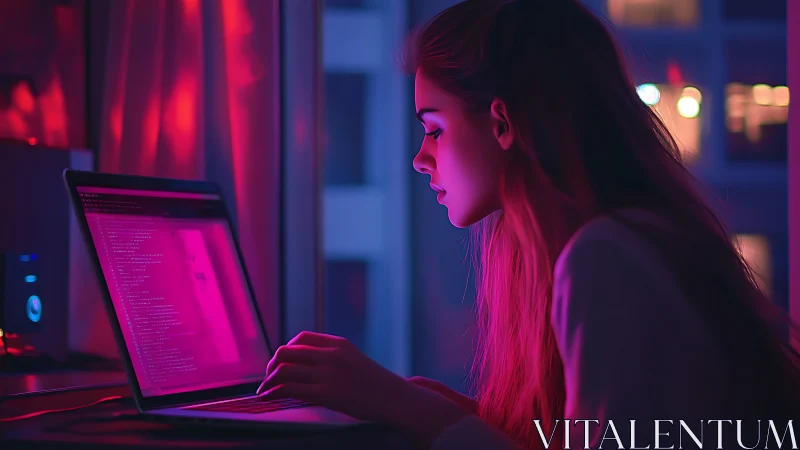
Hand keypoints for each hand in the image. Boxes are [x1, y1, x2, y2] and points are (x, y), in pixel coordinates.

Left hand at [256, 331, 468, 447]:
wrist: (397, 401)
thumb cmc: (376, 386)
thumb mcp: (355, 361)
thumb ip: (333, 357)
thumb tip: (306, 365)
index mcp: (339, 344)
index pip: (301, 338)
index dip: (286, 351)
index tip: (281, 364)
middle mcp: (332, 354)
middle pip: (287, 351)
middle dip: (272, 366)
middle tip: (269, 379)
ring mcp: (330, 373)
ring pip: (284, 369)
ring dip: (268, 381)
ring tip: (264, 391)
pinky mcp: (328, 393)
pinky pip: (290, 388)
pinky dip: (273, 392)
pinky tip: (268, 398)